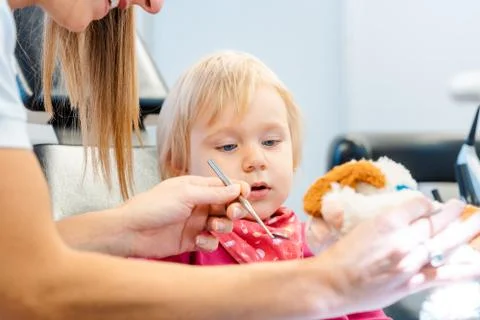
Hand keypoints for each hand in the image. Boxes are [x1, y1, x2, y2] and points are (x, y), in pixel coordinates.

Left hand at [118, 175, 249, 257]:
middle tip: (232, 213)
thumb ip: (214, 193)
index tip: (244, 196)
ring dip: (223, 226)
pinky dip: (210, 241)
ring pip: (222, 224)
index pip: (225, 186)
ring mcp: (196, 223)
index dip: (237, 191)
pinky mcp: (192, 240)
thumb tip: (237, 188)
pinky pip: (211, 241)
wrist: (131, 232)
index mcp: (198, 187)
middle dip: (234, 210)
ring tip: (213, 227)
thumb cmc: (153, 206)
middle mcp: (200, 204)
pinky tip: (198, 241)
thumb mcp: (186, 194)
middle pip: (228, 206)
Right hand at [310, 193, 479, 313]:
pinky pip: (445, 274)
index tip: (428, 205)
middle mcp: (403, 240)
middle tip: (460, 205)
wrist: (331, 283)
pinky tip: (477, 265)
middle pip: (437, 221)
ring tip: (477, 222)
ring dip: (465, 232)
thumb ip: (385, 223)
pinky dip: (465, 269)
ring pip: (446, 243)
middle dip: (452, 212)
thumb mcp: (361, 228)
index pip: (418, 204)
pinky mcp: (413, 282)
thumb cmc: (341, 257)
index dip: (426, 203)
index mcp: (387, 222)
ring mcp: (411, 262)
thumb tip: (405, 219)